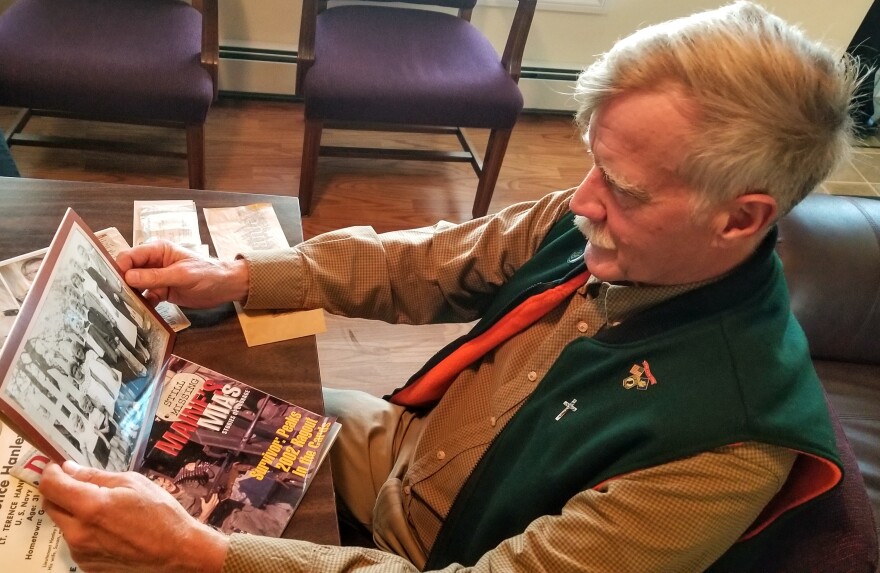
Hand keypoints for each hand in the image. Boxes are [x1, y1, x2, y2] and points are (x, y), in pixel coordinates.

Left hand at [39, 461, 227, 572]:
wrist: (177, 552)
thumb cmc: (161, 514)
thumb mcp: (133, 483)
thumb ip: (96, 476)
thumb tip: (69, 469)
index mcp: (91, 507)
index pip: (50, 486)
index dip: (51, 472)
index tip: (59, 466)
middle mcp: (79, 532)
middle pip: (51, 505)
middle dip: (61, 491)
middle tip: (82, 484)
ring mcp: (81, 552)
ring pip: (64, 523)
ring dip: (74, 512)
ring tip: (106, 510)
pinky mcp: (87, 565)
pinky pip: (76, 541)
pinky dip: (85, 530)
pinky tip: (111, 528)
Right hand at [116, 241, 249, 307]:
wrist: (225, 286)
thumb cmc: (208, 273)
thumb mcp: (182, 274)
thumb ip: (156, 276)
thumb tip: (129, 276)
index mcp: (158, 250)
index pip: (129, 256)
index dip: (120, 268)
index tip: (116, 284)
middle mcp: (153, 262)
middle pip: (128, 271)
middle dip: (121, 284)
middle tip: (115, 299)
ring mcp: (156, 278)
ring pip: (134, 286)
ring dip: (130, 296)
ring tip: (123, 308)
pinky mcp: (161, 291)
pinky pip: (145, 298)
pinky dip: (141, 305)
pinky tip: (138, 314)